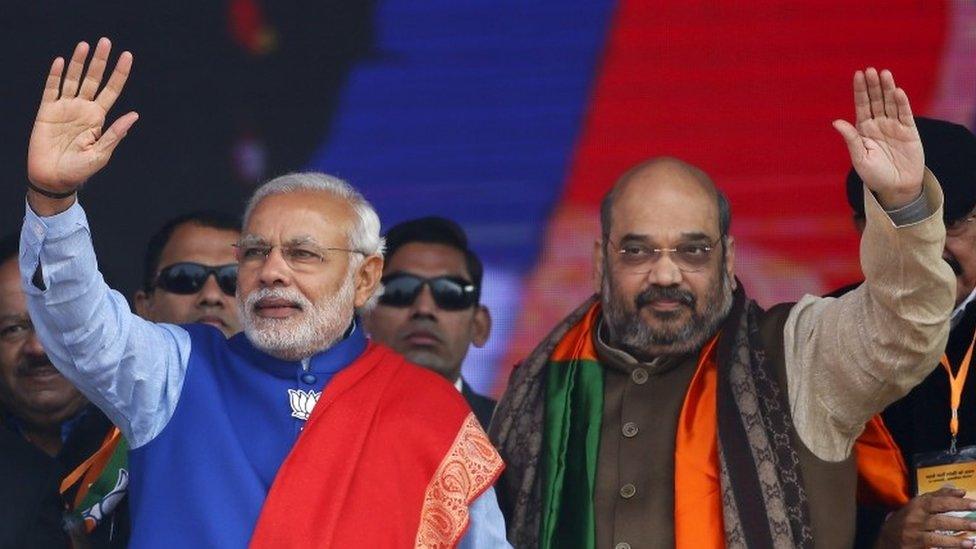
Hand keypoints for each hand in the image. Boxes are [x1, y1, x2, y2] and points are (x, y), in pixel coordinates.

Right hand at [27, 38, 137, 193]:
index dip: (119, 73)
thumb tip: (134, 115)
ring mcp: (65, 108)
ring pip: (73, 79)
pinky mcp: (47, 111)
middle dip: (100, 61)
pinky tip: (60, 61)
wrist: (53, 179)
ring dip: (78, 62)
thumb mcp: (101, 153)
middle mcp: (83, 109)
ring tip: (85, 45)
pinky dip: (55, 75)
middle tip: (106, 42)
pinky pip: (51, 89)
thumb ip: (115, 133)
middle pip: (93, 79)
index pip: (112, 90)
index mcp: (99, 118)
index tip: (127, 56)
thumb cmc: (79, 170)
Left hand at [833, 68, 922, 209]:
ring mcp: (894, 126)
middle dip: (873, 85)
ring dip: (887, 88)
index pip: (861, 105)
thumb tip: (836, 122)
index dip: (860, 90)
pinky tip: (897, 91)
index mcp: (863, 129)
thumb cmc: (874, 175)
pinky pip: (905, 114)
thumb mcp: (859, 158)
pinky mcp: (909, 131)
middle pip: (876, 100)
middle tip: (870, 70)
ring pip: (890, 103)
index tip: (858, 74)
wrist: (896, 188)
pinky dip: (902, 103)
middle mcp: (878, 124)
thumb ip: (851, 139)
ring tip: (884, 73)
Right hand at [875, 487, 975, 547]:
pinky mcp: (912, 548)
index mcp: (917, 506)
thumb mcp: (918, 504)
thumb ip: (938, 496)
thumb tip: (961, 491)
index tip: (975, 504)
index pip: (938, 502)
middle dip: (959, 523)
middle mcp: (914, 520)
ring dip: (954, 541)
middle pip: (938, 521)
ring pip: (934, 538)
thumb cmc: (907, 519)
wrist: (886, 539)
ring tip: (972, 543)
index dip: (956, 503)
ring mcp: (912, 536)